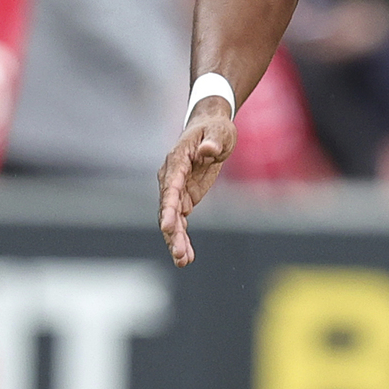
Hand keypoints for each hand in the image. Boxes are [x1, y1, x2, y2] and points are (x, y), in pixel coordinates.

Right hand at [158, 104, 236, 266]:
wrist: (211, 128)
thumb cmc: (215, 128)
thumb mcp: (220, 132)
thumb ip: (212, 142)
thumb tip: (207, 150)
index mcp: (177, 160)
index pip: (170, 186)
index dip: (169, 207)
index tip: (168, 226)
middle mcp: (171, 177)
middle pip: (168, 208)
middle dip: (173, 232)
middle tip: (180, 254)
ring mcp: (176, 189)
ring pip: (172, 218)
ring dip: (176, 240)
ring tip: (183, 261)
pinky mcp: (184, 197)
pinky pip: (180, 220)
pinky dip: (182, 237)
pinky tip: (187, 256)